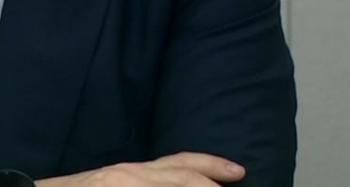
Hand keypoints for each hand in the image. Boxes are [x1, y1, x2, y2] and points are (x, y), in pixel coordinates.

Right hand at [35, 152, 245, 186]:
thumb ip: (139, 182)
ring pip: (171, 182)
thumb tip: (166, 181)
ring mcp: (119, 186)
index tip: (238, 171)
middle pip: (181, 174)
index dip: (209, 165)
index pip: (179, 165)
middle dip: (211, 181)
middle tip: (238, 179)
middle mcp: (128, 176)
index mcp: (131, 173)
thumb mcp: (111, 183)